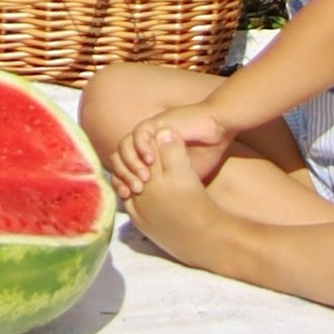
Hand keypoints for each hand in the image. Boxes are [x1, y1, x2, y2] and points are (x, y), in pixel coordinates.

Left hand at [114, 103, 234, 196]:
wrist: (216, 135)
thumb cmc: (203, 160)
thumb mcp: (183, 181)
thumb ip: (164, 189)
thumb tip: (149, 210)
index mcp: (144, 160)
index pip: (121, 172)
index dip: (120, 183)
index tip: (126, 197)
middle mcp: (142, 146)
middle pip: (117, 160)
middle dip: (123, 175)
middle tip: (134, 189)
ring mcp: (148, 134)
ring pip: (124, 147)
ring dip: (131, 163)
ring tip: (144, 178)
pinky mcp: (156, 123)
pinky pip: (139, 133)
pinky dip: (141, 146)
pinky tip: (150, 160)